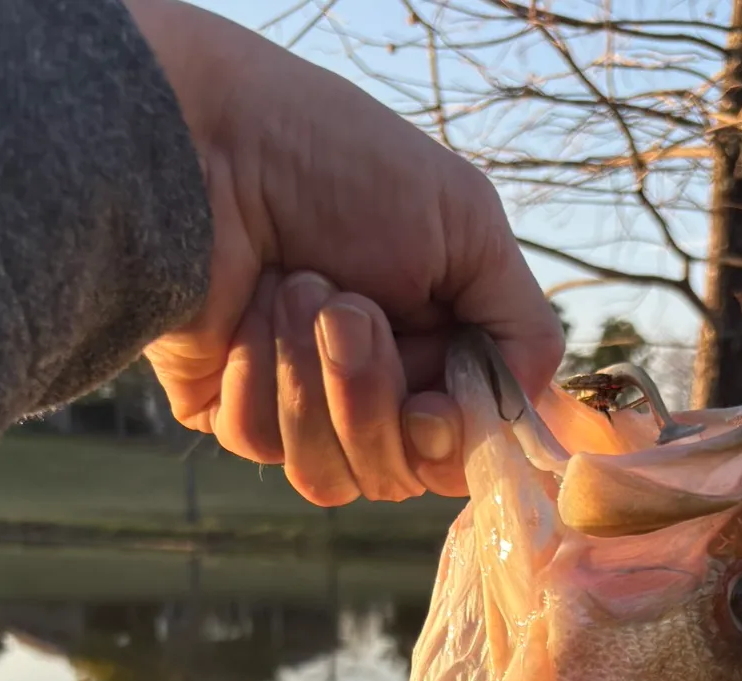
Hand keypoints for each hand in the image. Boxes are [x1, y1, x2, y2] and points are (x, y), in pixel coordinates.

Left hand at [126, 0, 562, 502]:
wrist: (210, 142)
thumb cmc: (339, 165)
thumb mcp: (468, 227)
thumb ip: (525, 329)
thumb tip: (530, 415)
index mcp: (433, 354)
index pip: (460, 456)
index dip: (448, 445)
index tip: (432, 406)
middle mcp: (369, 393)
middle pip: (396, 477)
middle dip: (373, 392)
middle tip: (349, 310)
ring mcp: (298, 410)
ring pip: (330, 476)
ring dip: (315, 378)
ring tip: (294, 288)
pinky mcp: (228, 412)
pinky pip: (260, 443)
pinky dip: (258, 371)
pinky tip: (247, 307)